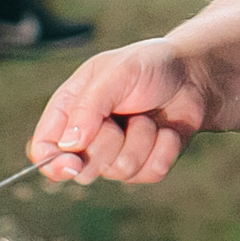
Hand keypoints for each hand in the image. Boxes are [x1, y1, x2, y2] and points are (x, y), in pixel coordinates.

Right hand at [29, 40, 210, 184]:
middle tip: (124, 117)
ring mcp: (117, 154)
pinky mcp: (146, 165)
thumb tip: (68, 144)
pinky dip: (163, 149)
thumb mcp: (117, 72)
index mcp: (70, 110)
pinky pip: (149, 174)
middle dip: (109, 144)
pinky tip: (167, 130)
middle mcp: (89, 137)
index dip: (53, 162)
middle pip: (82, 168)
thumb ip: (89, 106)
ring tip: (148, 117)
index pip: (44, 147)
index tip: (72, 163)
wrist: (195, 75)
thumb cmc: (150, 66)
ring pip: (120, 172)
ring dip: (142, 140)